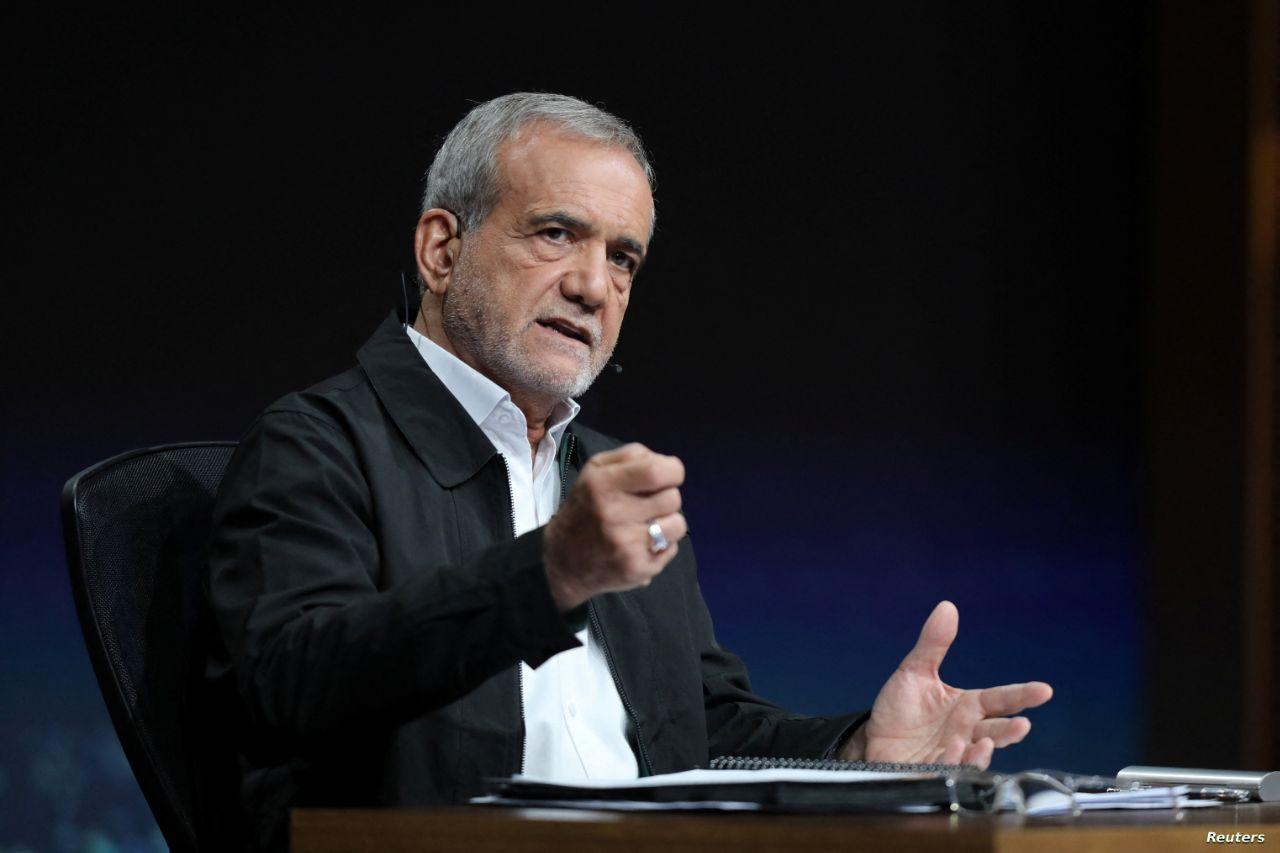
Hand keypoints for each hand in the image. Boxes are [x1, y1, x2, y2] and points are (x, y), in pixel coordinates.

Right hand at [543, 443, 686, 610]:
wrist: (563, 562)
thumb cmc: (586, 507)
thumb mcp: (595, 470)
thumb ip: (631, 456)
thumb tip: (667, 463)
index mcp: (602, 484)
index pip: (656, 471)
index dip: (673, 471)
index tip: (667, 476)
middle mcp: (613, 514)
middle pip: (673, 498)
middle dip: (666, 498)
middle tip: (648, 504)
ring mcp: (626, 545)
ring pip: (678, 525)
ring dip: (668, 523)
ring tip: (647, 525)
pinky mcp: (637, 568)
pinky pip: (672, 548)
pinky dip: (662, 546)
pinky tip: (641, 545)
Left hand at [840, 601, 1052, 768]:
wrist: (874, 740)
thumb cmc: (900, 709)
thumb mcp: (914, 672)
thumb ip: (933, 644)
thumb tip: (947, 607)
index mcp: (967, 706)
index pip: (999, 699)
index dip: (1022, 695)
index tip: (1044, 690)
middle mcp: (966, 732)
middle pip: (996, 732)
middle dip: (1010, 731)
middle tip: (1022, 725)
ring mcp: (953, 754)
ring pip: (975, 756)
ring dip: (983, 752)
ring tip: (986, 744)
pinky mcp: (934, 772)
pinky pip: (948, 770)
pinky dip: (953, 762)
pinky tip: (952, 751)